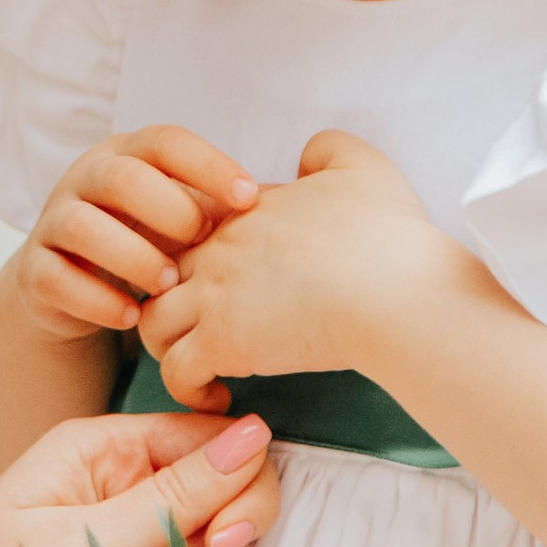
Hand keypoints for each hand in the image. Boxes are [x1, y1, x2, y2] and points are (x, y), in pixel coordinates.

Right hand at [8, 125, 259, 345]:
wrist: (69, 287)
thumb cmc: (144, 243)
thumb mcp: (178, 218)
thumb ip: (215, 208)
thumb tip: (287, 210)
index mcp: (127, 155)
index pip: (165, 142)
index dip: (209, 165)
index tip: (251, 198)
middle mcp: (85, 180)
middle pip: (121, 176)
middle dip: (168, 209)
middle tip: (202, 242)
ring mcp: (53, 223)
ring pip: (82, 226)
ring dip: (132, 256)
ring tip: (168, 284)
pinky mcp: (33, 269)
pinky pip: (56, 279)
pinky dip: (97, 300)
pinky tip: (132, 317)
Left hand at [139, 128, 445, 407]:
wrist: (394, 291)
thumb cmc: (386, 236)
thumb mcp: (361, 168)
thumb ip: (327, 151)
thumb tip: (305, 159)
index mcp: (246, 210)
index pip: (196, 227)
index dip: (206, 254)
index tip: (231, 284)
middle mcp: (219, 248)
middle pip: (161, 271)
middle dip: (172, 297)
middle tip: (201, 328)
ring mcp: (214, 296)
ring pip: (153, 321)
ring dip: (168, 346)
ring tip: (200, 363)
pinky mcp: (221, 343)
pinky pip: (176, 373)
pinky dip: (187, 389)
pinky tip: (219, 395)